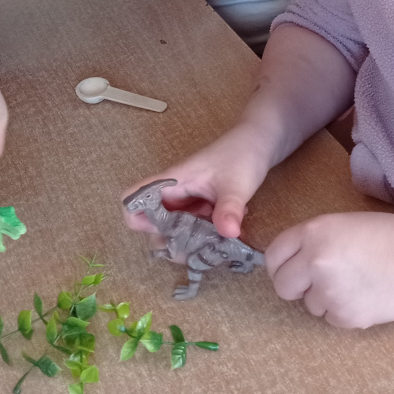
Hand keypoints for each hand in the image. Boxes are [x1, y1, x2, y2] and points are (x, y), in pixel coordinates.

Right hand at [123, 121, 276, 239]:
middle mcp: (175, 192)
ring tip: (211, 247)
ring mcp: (188, 200)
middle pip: (153, 222)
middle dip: (168, 241)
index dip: (136, 217)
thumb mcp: (236, 184)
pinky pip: (193, 227)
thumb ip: (229, 208)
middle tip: (193, 251)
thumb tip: (229, 233)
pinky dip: (203, 236)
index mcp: (173, 181)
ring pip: (174, 228)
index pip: (133, 197)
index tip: (162, 233)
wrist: (260, 142)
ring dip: (187, 241)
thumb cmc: (242, 154)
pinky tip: (224, 236)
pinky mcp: (202, 206)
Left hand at [266, 213, 393, 328]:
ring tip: (355, 282)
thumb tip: (288, 264)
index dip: (280, 265)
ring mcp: (329, 291)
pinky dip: (343, 311)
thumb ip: (313, 241)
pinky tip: (365, 294)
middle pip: (282, 286)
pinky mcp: (345, 316)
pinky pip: (331, 318)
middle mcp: (315, 262)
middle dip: (296, 287)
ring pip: (309, 305)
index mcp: (313, 232)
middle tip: (319, 281)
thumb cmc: (389, 237)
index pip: (273, 256)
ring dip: (324, 298)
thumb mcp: (343, 225)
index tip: (290, 270)